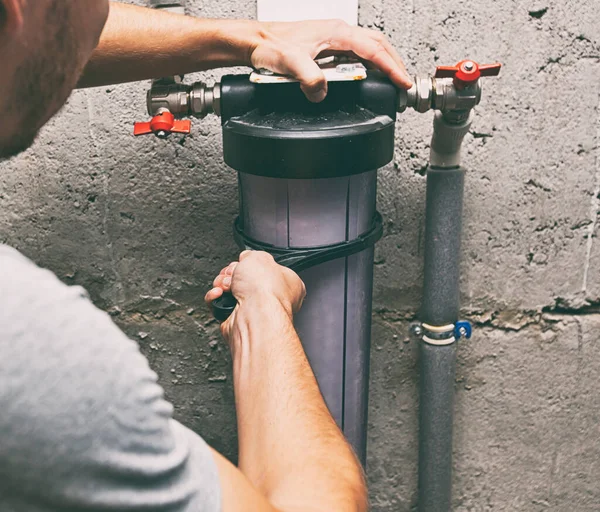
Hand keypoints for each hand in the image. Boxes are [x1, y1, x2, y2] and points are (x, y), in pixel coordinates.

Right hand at [205, 251, 305, 340]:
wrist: (254, 316)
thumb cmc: (265, 291)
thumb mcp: (260, 257)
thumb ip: (252, 256)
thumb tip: (246, 258)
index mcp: (286, 283)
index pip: (266, 269)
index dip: (251, 263)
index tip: (245, 262)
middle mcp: (272, 299)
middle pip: (243, 279)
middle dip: (233, 273)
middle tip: (234, 275)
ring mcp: (253, 311)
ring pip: (229, 291)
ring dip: (222, 284)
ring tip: (227, 286)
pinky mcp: (236, 321)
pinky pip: (219, 305)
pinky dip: (215, 298)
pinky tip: (220, 294)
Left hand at [248, 19, 411, 101]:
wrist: (255, 41)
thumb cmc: (270, 45)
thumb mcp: (290, 63)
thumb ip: (310, 79)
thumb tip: (322, 93)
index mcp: (336, 32)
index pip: (374, 50)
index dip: (391, 67)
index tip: (404, 82)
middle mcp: (338, 33)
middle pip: (378, 44)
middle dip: (395, 63)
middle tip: (404, 83)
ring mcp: (333, 39)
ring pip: (368, 48)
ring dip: (383, 63)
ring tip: (392, 79)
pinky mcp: (327, 48)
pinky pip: (355, 55)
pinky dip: (368, 65)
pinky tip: (367, 76)